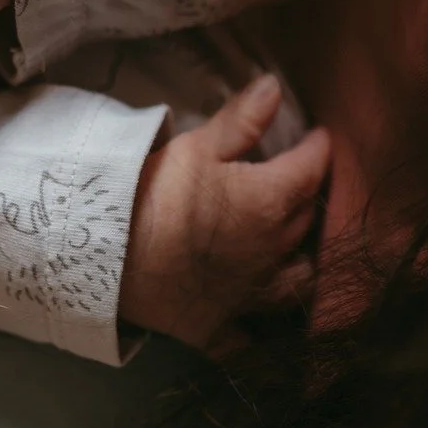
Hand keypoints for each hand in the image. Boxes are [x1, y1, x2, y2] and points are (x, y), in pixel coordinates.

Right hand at [119, 75, 331, 347]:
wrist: (108, 258)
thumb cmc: (153, 193)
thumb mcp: (195, 147)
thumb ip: (242, 120)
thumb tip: (277, 85)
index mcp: (273, 201)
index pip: (313, 166)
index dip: (319, 147)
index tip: (320, 136)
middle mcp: (275, 251)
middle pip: (310, 218)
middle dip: (312, 196)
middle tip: (305, 180)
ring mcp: (252, 293)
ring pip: (300, 279)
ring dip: (306, 261)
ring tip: (299, 248)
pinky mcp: (222, 326)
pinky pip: (254, 342)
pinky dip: (265, 340)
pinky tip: (269, 338)